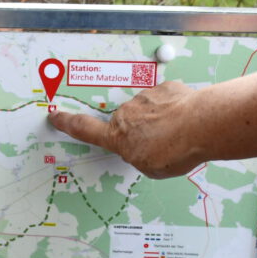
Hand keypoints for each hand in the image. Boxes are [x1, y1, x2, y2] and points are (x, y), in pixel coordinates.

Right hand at [48, 81, 203, 178]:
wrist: (200, 126)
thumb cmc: (175, 149)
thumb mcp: (151, 168)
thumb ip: (141, 157)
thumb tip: (145, 149)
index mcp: (118, 137)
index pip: (85, 130)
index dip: (67, 123)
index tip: (56, 116)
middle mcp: (127, 114)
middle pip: (128, 123)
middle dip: (142, 131)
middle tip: (162, 144)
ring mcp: (145, 99)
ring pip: (149, 111)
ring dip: (161, 120)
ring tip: (179, 133)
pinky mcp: (165, 89)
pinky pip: (167, 100)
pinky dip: (175, 109)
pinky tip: (187, 119)